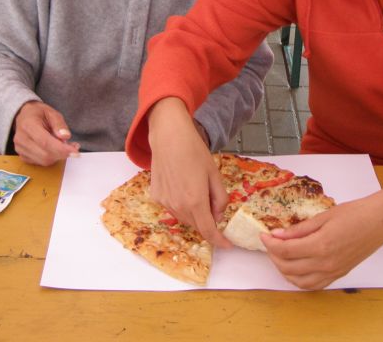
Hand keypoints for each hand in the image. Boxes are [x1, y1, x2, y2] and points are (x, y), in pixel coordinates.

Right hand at [12, 101, 79, 165]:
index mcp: (28, 125)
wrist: (24, 117)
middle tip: (74, 147)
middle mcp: (21, 139)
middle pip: (45, 154)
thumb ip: (59, 124)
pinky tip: (56, 149)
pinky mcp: (23, 156)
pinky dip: (52, 158)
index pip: (45, 142)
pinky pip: (41, 162)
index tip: (75, 151)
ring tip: (66, 146)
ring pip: (44, 160)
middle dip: (63, 153)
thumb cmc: (38, 114)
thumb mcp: (52, 112)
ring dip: (58, 156)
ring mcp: (20, 149)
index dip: (61, 149)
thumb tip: (65, 136)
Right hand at [147, 98, 230, 247]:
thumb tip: (218, 216)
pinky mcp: (156, 196)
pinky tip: (182, 185)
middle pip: (196, 225)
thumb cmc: (195, 152)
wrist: (169, 137)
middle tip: (212, 203)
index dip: (219, 241)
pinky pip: (172, 208)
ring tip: (196, 190)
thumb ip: (220, 198)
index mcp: (196, 201)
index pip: (208, 231)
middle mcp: (178, 206)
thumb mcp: (215, 174)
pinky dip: (180, 205)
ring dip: (193, 213)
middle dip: (207, 221)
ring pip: (184, 218)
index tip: (227, 244)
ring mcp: (165, 202)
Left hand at [260, 180, 382, 289]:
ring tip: (280, 256)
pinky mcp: (339, 275)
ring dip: (285, 271)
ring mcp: (333, 272)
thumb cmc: (354, 213)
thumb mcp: (323, 216)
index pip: (285, 251)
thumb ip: (299, 229)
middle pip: (288, 267)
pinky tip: (296, 268)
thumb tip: (278, 234)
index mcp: (321, 245)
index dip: (270, 243)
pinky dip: (300, 280)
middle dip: (274, 256)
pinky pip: (314, 285)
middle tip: (270, 243)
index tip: (264, 235)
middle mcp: (326, 263)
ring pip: (299, 282)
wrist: (379, 222)